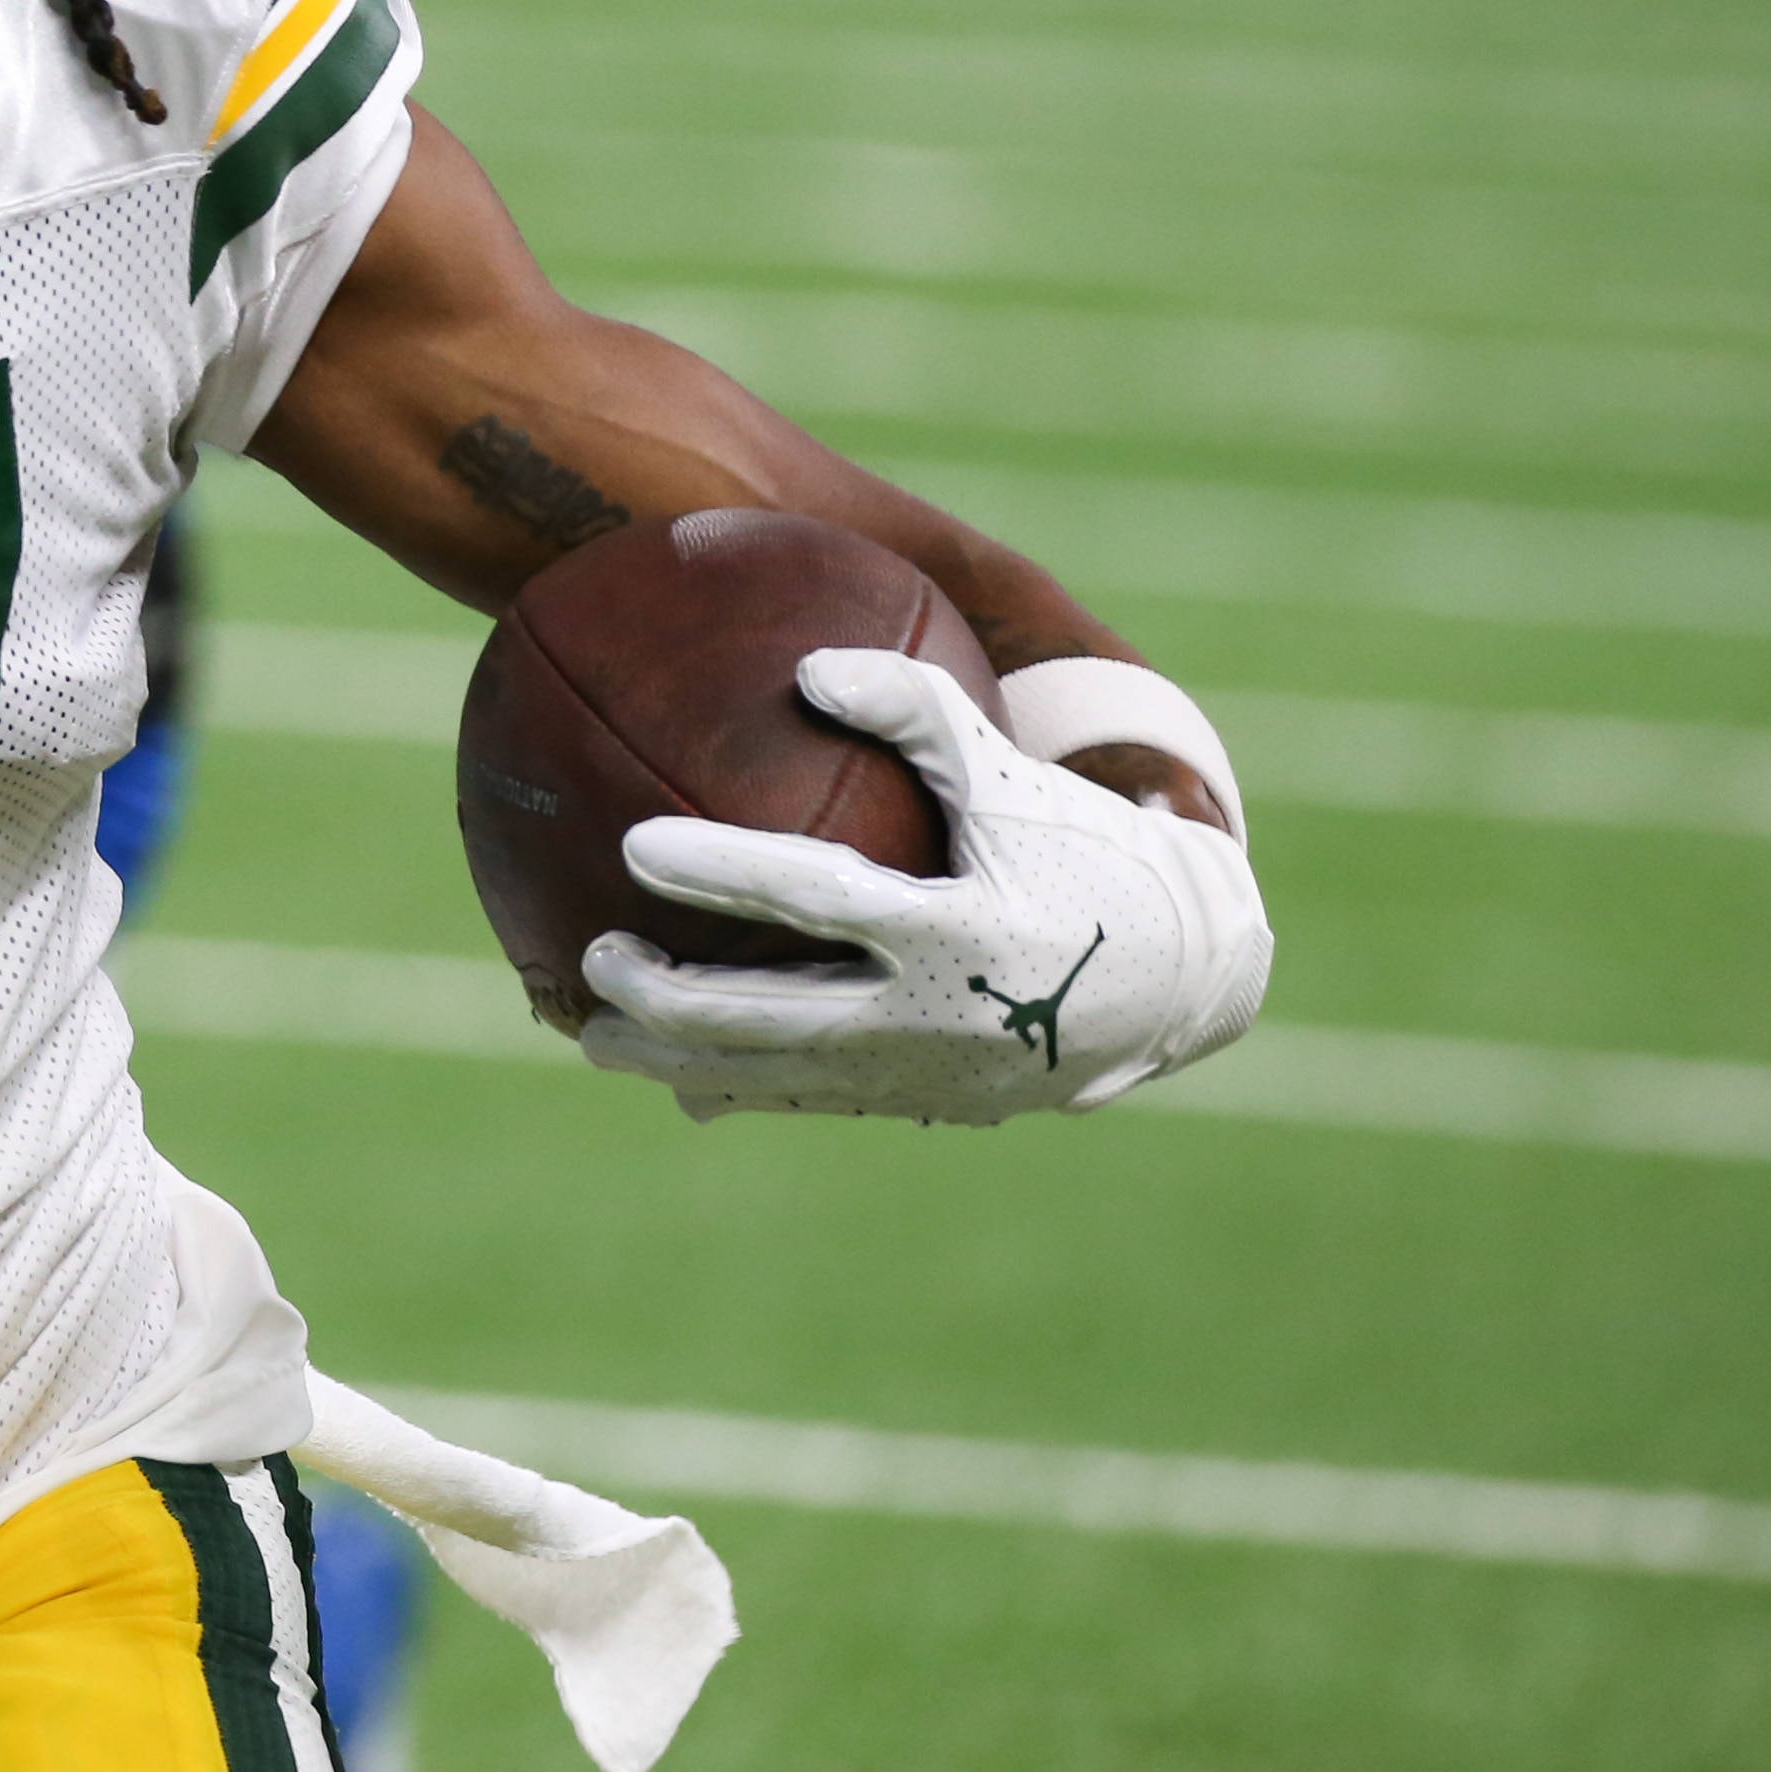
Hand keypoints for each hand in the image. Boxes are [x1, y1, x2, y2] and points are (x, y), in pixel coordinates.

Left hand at [576, 650, 1270, 1125]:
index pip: (819, 900)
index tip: (636, 845)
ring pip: (775, 1079)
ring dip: (677, 1062)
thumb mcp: (1019, 777)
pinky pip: (810, 1101)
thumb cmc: (1086, 853)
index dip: (726, 873)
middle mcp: (937, 1018)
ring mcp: (926, 1076)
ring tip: (589, 1035)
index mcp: (961, 930)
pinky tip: (670, 1078)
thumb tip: (809, 666)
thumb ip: (921, 712)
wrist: (1181, 979)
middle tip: (594, 955)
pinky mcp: (924, 1105)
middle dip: (669, 999)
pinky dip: (737, 1089)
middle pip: (775, 1020)